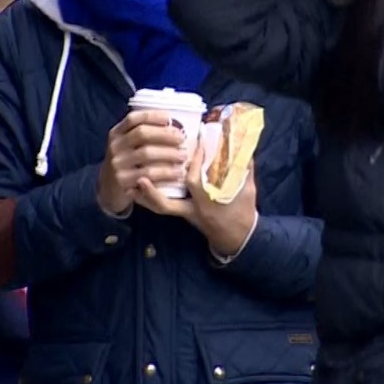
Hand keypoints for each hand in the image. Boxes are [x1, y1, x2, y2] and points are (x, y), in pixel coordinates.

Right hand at [98, 111, 186, 215]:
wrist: (109, 188)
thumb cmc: (127, 163)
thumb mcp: (127, 146)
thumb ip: (142, 135)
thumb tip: (174, 125)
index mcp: (116, 133)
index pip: (133, 119)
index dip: (153, 116)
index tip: (170, 118)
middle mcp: (115, 146)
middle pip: (142, 134)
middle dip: (165, 135)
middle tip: (182, 139)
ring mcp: (118, 163)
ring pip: (146, 153)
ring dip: (169, 153)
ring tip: (183, 156)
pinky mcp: (124, 181)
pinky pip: (148, 174)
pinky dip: (166, 173)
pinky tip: (178, 173)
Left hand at [134, 140, 259, 257]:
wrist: (237, 237)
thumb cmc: (243, 212)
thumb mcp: (247, 191)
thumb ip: (244, 169)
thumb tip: (243, 147)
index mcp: (211, 203)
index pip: (196, 183)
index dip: (192, 164)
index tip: (191, 146)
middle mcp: (195, 210)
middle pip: (169, 203)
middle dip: (155, 190)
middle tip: (145, 172)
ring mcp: (188, 213)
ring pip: (163, 208)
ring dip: (147, 196)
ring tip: (135, 181)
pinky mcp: (184, 214)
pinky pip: (164, 208)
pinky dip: (151, 199)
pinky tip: (139, 190)